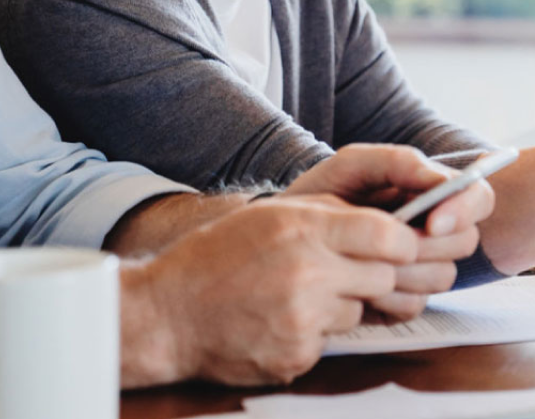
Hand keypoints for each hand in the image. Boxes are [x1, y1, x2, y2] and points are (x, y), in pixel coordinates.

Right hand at [122, 194, 416, 387]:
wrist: (169, 313)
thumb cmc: (215, 256)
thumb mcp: (266, 215)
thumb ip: (323, 215)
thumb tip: (379, 222)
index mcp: (300, 228)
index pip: (387, 235)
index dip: (402, 241)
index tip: (397, 245)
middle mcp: (307, 271)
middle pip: (384, 276)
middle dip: (373, 274)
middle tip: (341, 271)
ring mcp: (303, 318)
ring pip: (359, 310)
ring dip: (340, 303)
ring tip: (296, 294)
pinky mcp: (298, 355)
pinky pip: (331, 341)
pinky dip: (314, 331)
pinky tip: (279, 319)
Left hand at [285, 144, 493, 318]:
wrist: (284, 236)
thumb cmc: (320, 192)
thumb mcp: (351, 165)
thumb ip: (397, 162)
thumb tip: (439, 180)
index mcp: (427, 192)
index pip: (478, 197)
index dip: (464, 210)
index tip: (431, 222)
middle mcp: (432, 230)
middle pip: (465, 241)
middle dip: (428, 244)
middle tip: (388, 240)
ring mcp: (419, 266)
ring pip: (443, 276)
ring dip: (404, 270)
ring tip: (362, 257)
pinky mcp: (401, 298)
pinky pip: (414, 305)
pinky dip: (386, 295)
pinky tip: (357, 281)